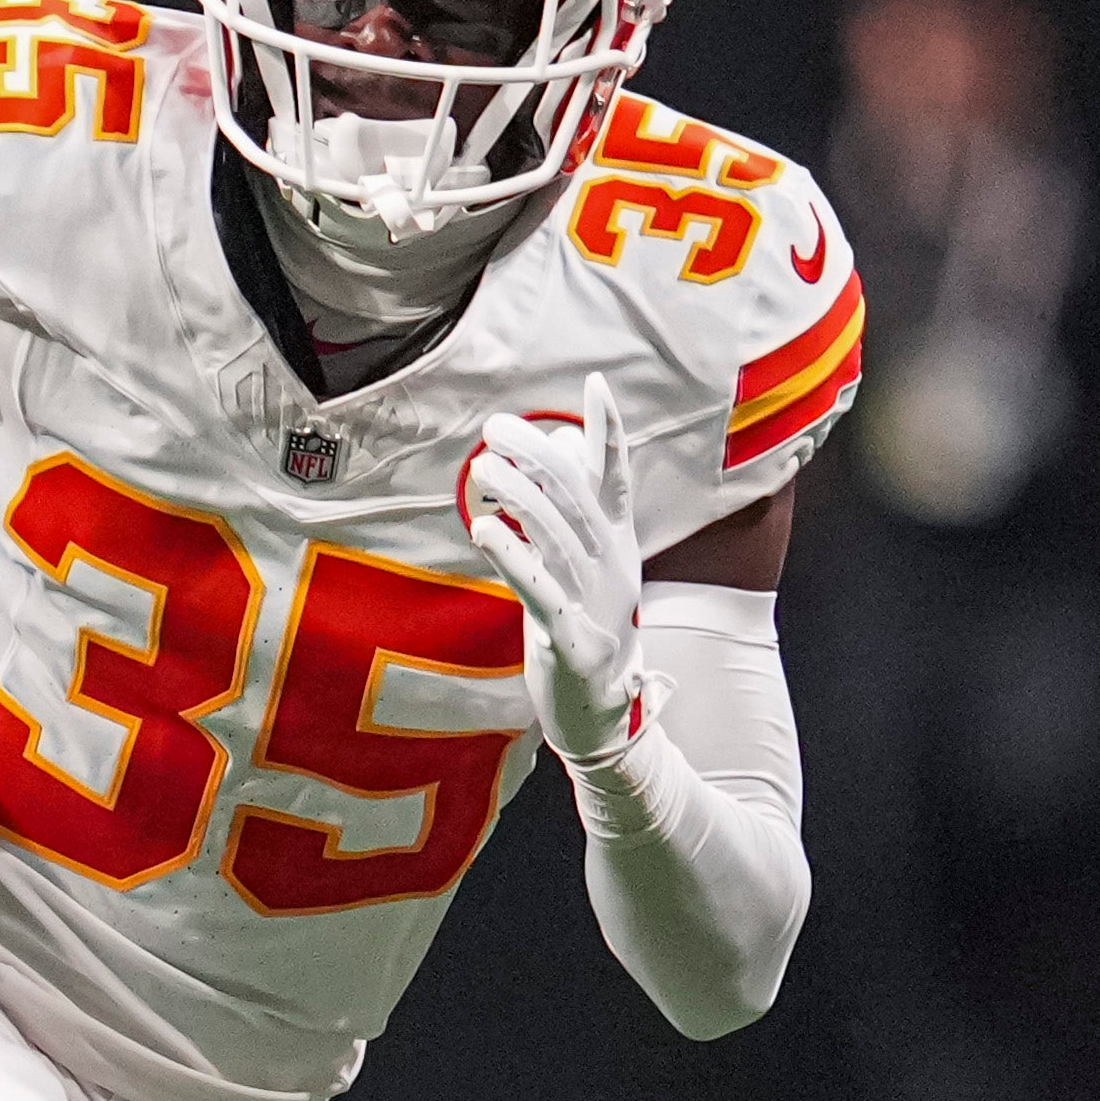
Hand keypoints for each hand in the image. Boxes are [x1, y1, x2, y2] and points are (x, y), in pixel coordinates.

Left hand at [466, 370, 647, 774]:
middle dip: (537, 453)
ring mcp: (595, 602)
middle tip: (494, 427)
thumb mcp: (584, 570)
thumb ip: (571, 513)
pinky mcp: (571, 637)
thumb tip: (560, 445)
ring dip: (517, 495)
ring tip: (480, 469)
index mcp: (619, 547)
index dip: (609, 430)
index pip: (619, 477)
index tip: (595, 382)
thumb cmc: (584, 633)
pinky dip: (513, 554)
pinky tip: (483, 528)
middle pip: (578, 495)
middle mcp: (613, 566)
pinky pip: (539, 587)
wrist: (602, 718)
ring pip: (557, 533)